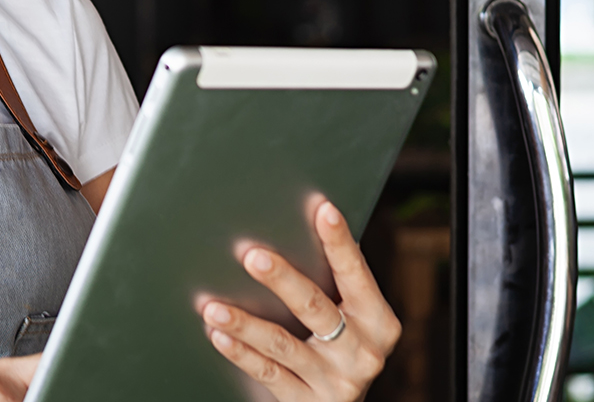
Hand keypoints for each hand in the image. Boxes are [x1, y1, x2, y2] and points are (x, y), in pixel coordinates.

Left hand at [198, 198, 400, 401]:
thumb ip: (336, 286)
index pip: (356, 275)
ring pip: (283, 344)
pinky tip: (219, 336)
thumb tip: (302, 227)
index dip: (339, 243)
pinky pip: (268, 373)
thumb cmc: (343, 350)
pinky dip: (241, 353)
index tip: (323, 210)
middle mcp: (363, 353)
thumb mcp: (354, 321)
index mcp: (379, 322)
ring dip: (245, 323)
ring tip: (214, 305)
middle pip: (316, 308)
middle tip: (252, 256)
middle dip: (283, 279)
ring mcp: (337, 382)